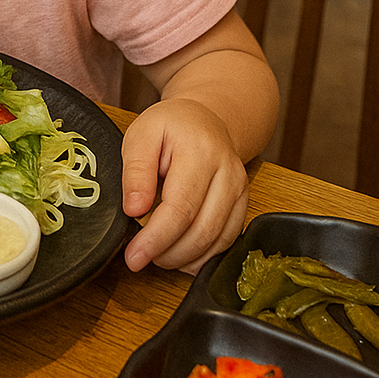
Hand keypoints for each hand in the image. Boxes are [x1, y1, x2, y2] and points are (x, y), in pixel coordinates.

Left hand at [119, 98, 249, 274]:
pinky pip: (227, 242)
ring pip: (217, 242)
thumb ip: (136, 171)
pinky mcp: (243, 205)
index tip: (134, 256)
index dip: (156, 238)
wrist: (204, 119)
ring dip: (184, 258)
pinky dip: (202, 256)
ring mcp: (240, 191)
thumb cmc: (170, 127)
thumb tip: (134, 210)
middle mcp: (227, 173)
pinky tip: (180, 254)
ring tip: (157, 253)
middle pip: (202, 231)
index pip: (181, 207)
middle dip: (168, 253)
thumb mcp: (141, 135)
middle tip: (140, 257)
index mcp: (200, 151)